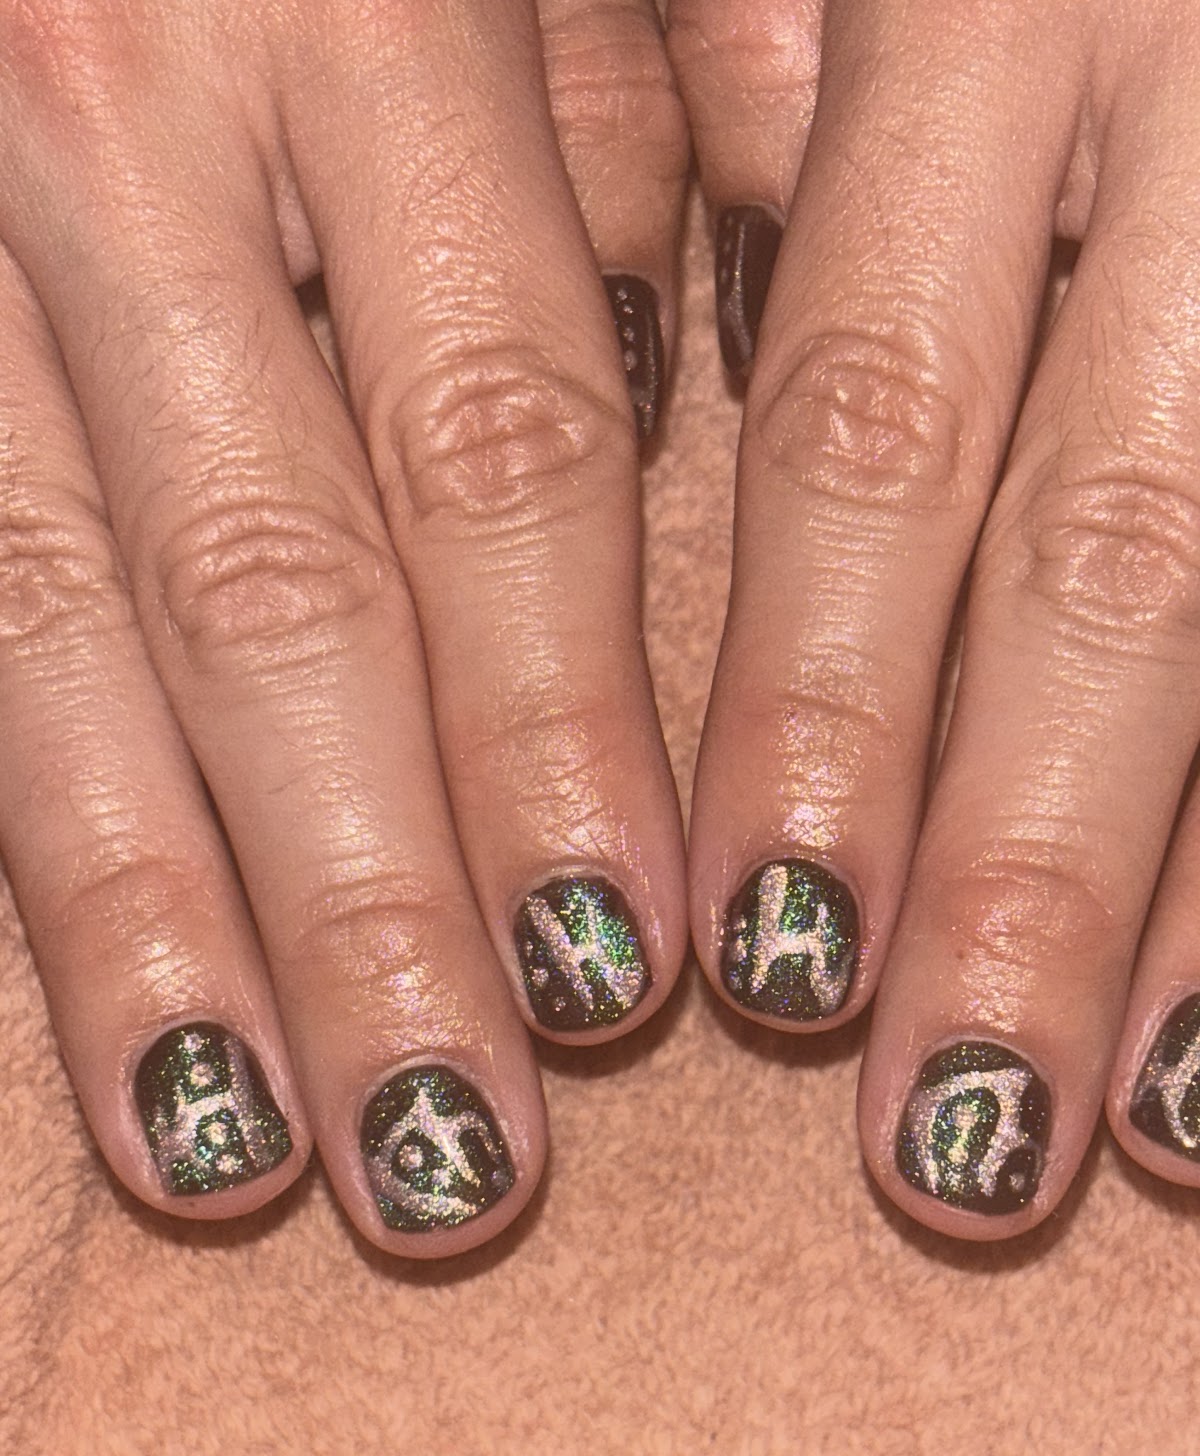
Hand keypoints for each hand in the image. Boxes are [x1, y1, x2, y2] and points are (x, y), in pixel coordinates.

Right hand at [0, 0, 688, 1253]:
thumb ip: (663, 125)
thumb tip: (760, 353)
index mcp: (358, 20)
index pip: (499, 453)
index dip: (557, 734)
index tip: (625, 966)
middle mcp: (121, 130)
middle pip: (275, 596)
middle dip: (366, 902)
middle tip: (448, 1148)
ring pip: (53, 634)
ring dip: (157, 921)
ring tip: (242, 1148)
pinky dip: (20, 819)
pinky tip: (94, 987)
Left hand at [669, 0, 1199, 1235]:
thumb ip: (769, 110)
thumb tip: (677, 357)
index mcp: (987, 11)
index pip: (870, 426)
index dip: (821, 707)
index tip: (760, 953)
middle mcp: (1199, 102)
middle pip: (1109, 560)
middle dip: (1027, 869)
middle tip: (945, 1132)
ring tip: (1147, 1123)